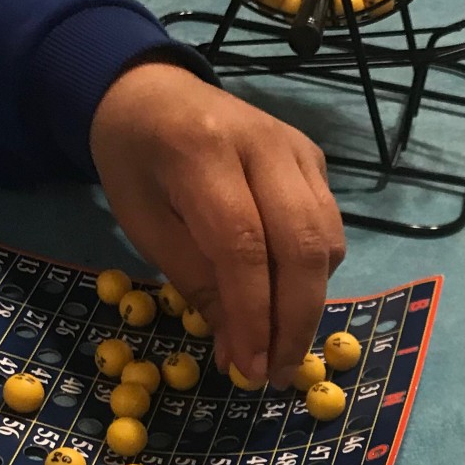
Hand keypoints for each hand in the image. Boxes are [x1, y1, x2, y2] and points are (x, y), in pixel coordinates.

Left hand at [90, 60, 345, 385]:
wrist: (152, 92)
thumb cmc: (137, 163)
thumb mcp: (144, 224)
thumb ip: (195, 282)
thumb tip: (237, 353)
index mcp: (202, 151)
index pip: (243, 246)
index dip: (253, 315)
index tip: (249, 367)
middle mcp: (262, 142)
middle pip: (300, 245)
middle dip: (293, 321)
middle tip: (274, 371)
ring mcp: (296, 148)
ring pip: (325, 240)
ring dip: (308, 304)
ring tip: (279, 346)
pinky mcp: (314, 158)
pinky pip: (327, 228)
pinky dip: (313, 275)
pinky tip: (285, 299)